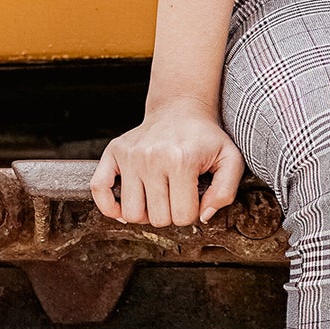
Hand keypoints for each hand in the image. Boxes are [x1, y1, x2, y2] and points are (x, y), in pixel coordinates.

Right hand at [89, 103, 245, 228]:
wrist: (180, 109)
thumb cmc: (206, 139)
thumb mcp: (230, 160)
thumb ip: (226, 191)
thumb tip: (203, 216)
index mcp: (182, 160)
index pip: (183, 216)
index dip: (192, 213)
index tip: (193, 197)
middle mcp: (153, 157)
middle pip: (156, 219)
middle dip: (169, 214)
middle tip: (176, 196)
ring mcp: (130, 155)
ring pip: (130, 213)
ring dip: (145, 212)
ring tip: (156, 197)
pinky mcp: (113, 153)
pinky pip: (99, 190)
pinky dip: (109, 206)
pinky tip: (126, 205)